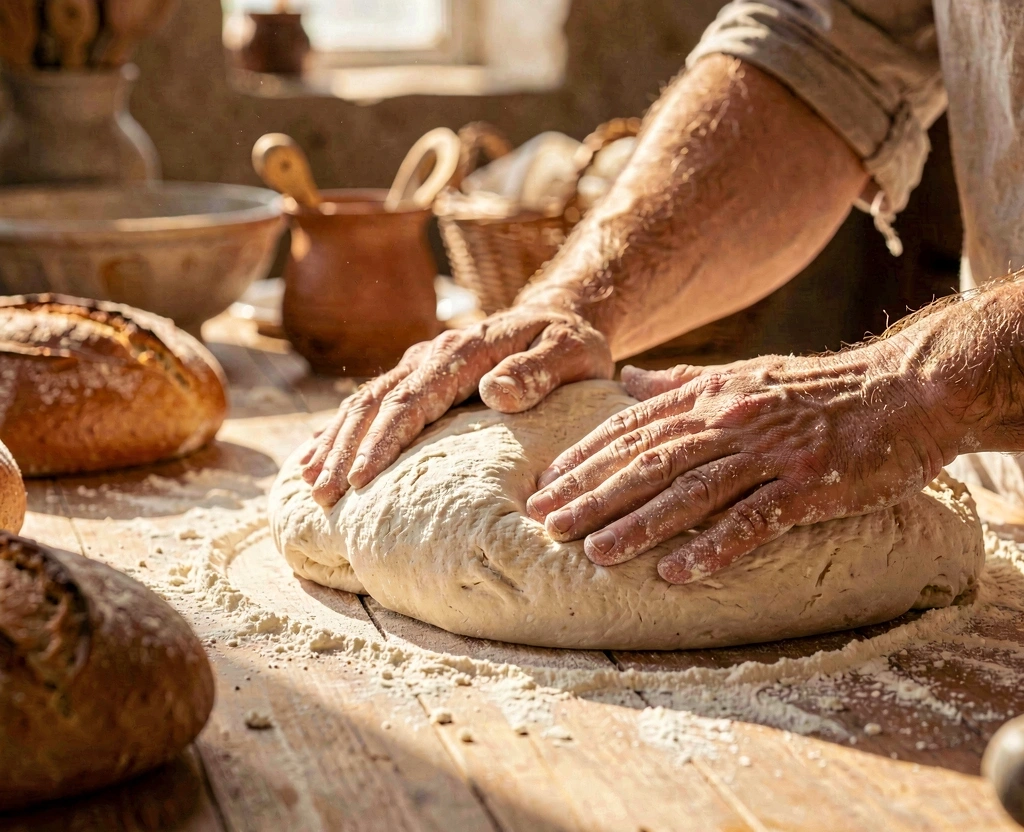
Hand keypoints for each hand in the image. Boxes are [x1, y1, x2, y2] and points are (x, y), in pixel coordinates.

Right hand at [301, 305, 612, 506]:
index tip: (360, 480)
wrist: (559, 316)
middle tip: (321, 497)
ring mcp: (421, 364)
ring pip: (365, 402)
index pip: (412, 401)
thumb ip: (537, 371)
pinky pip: (371, 401)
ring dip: (335, 442)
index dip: (383, 441)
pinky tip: (318, 455)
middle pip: (376, 403)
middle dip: (345, 450)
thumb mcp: (570, 353)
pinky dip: (342, 429)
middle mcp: (432, 355)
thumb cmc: (570, 344)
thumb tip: (493, 392)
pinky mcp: (418, 375)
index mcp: (464, 352)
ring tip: (308, 484)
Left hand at [526, 344, 959, 583]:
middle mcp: (730, 420)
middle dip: (592, 494)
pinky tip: (677, 573)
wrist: (904, 389)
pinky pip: (755, 520)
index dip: (585, 459)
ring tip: (594, 554)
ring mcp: (770, 452)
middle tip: (546, 525)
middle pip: (648, 460)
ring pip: (691, 491)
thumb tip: (626, 382)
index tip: (545, 487)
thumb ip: (681, 383)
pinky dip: (714, 546)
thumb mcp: (743, 375)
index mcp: (710, 396)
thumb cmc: (817, 389)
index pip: (632, 429)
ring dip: (639, 524)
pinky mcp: (810, 484)